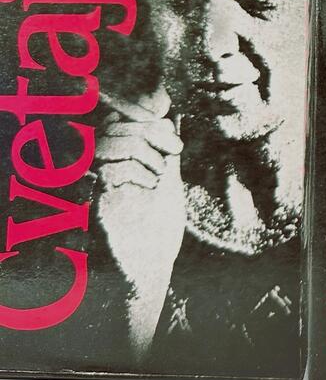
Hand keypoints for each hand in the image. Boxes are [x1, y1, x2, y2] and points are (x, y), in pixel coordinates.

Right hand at [92, 88, 185, 356]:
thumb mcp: (170, 180)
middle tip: (173, 152)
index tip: (173, 133)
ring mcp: (98, 185)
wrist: (155, 262)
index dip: (144, 116)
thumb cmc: (160, 226)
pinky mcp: (97, 202)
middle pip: (114, 126)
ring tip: (158, 174)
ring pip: (109, 143)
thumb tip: (172, 118)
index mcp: (121, 161)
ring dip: (143, 151)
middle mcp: (105, 170)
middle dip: (150, 132)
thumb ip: (167, 150)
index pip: (119, 119)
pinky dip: (135, 172)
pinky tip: (148, 187)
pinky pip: (108, 171)